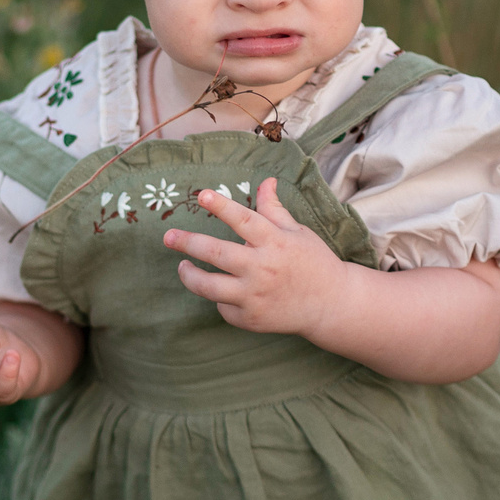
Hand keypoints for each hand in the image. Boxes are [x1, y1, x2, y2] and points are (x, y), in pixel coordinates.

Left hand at [163, 179, 349, 335]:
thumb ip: (274, 209)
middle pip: (216, 253)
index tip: (202, 195)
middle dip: (188, 243)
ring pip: (209, 287)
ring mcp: (255, 296)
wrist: (330, 304)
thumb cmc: (312, 262)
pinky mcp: (251, 319)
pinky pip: (223, 307)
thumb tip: (266, 181)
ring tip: (182, 267)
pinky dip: (220, 299)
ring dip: (189, 276)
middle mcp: (262, 268)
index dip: (221, 206)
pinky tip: (222, 291)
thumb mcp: (296, 231)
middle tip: (168, 236)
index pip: (243, 220)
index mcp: (275, 241)